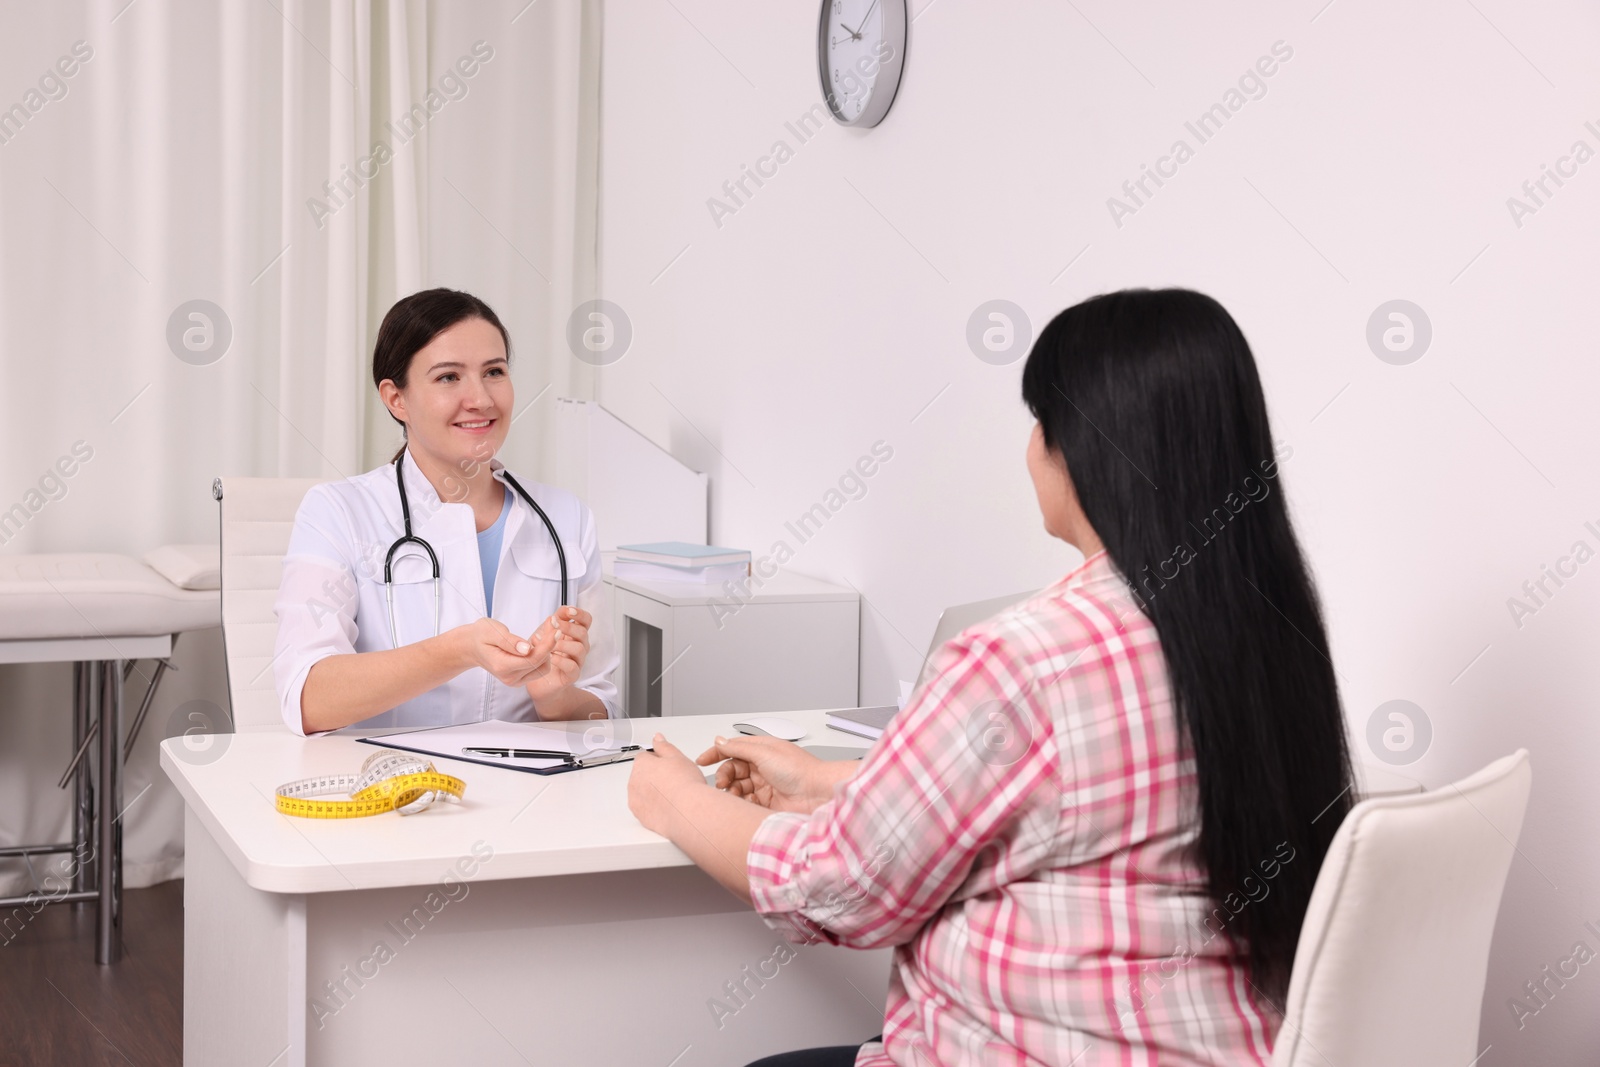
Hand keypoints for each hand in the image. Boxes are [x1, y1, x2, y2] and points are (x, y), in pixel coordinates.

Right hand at [451, 618, 550, 686]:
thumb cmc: (481, 635)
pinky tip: (536, 643)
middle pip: (541, 664)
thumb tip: (527, 649)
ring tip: (539, 635)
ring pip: (543, 668)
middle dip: (549, 645)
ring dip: (547, 651)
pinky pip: (538, 669)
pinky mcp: (520, 679)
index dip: (547, 644)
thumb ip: (510, 641)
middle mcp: (510, 678)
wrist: (471, 647)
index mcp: (502, 666)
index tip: (556, 629)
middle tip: (550, 626)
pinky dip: (542, 656)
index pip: (533, 658)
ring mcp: (515, 681)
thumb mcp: (492, 631)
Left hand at [523, 605, 591, 702]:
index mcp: (575, 635)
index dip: (580, 614)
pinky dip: (561, 661)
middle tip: (553, 624)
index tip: (568, 610)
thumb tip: (553, 617)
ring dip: (563, 644)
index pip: (586, 620)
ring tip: (549, 645)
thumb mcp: (544, 636)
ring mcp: (578, 661)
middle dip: (568, 626)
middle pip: (583, 633)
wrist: (541, 683)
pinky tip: (550, 657)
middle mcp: (580, 646)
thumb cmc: (544, 657)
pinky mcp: (573, 675)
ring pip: (580, 649)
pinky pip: (572, 667)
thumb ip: (550, 626)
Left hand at [628, 734, 706, 835]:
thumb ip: (664, 746)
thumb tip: (657, 738)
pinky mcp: (640, 815)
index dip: (660, 760)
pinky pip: (645, 808)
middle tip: (674, 780)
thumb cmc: (685, 783)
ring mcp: (635, 799)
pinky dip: (653, 807)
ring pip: (642, 792)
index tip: (670, 766)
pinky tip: (668, 806)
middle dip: (655, 776)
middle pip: (643, 774)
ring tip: (672, 795)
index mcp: (641, 763)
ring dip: (652, 792)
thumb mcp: (678, 757)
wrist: (688, 810)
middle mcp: (633, 781)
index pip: (645, 756)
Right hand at [696, 735, 837, 813]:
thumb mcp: (764, 752)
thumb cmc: (799, 770)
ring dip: (732, 790)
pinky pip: (746, 803)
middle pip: (733, 769)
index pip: (733, 749)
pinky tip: (744, 804)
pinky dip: (741, 803)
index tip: (702, 761)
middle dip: (725, 775)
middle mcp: (763, 767)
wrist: (816, 795)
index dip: (717, 753)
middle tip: (723, 783)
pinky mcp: (767, 803)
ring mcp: (765, 785)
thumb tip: (720, 741)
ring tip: (733, 794)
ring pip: (738, 787)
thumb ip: (739, 748)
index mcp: (763, 750)